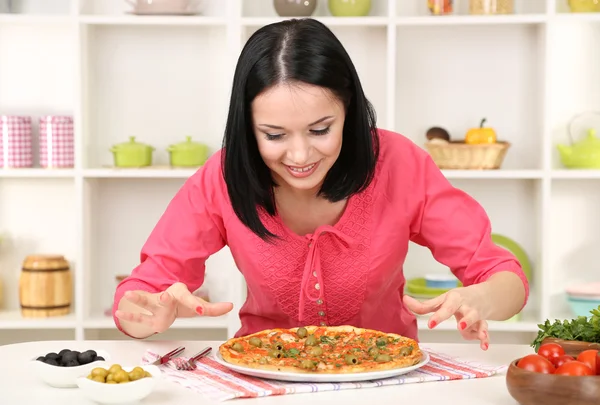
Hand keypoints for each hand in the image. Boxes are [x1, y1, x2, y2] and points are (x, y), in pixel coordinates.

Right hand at [115, 282, 233, 333]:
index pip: (191, 299)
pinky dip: (130, 314)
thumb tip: (231, 305)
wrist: (164, 303)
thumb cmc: (181, 305)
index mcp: (181, 295)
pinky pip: (137, 314)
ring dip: (139, 299)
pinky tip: (119, 310)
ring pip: (147, 301)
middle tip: (166, 297)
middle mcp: (167, 297)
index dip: (198, 304)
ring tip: (129, 295)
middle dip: (167, 299)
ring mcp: (155, 305)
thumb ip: (213, 308)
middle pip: (168, 298)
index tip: (203, 309)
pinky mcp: (147, 314)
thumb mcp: (197, 306)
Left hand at [403, 287, 489, 350]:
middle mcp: (466, 306)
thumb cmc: (459, 299)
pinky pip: (485, 331)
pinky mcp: (483, 322)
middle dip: (463, 319)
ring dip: (475, 327)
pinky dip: (485, 338)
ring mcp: (476, 314)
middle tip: (460, 325)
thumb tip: (405, 300)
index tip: (430, 325)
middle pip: (465, 313)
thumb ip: (425, 305)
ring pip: (476, 320)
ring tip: (471, 332)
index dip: (438, 316)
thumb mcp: (442, 300)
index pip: (445, 307)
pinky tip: (483, 346)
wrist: (485, 296)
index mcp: (454, 299)